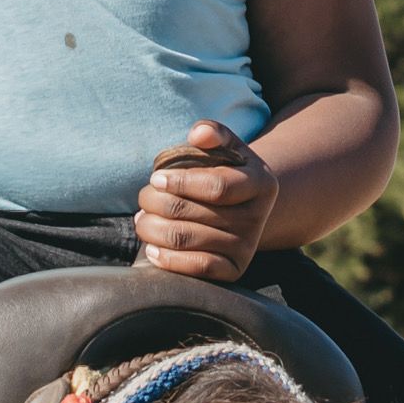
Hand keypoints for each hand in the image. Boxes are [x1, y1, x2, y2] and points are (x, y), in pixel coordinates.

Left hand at [134, 120, 276, 280]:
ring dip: (153, 229)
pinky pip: (198, 268)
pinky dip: (168, 259)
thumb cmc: (225, 171)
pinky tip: (152, 248)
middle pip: (194, 213)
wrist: (244, 208)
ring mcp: (247, 246)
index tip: (156, 178)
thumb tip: (198, 134)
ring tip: (142, 219)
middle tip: (144, 197)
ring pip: (187, 239)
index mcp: (261, 183)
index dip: (180, 183)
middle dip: (157, 203)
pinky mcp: (234, 269)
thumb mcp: (227, 147)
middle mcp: (257, 217)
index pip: (217, 187)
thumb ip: (213, 133)